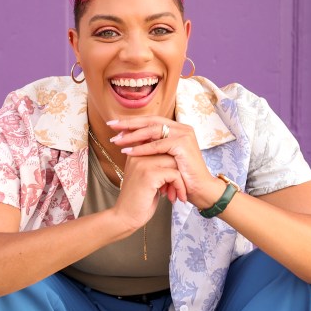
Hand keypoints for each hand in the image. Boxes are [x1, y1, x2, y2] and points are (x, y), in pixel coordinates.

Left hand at [107, 117, 225, 209]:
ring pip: (153, 131)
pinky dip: (142, 148)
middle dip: (129, 123)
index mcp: (178, 129)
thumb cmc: (182, 177)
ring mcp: (184, 135)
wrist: (199, 190)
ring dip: (133, 135)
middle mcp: (182, 128)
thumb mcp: (164, 158)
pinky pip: (158, 145)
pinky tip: (129, 151)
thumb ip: (152, 146)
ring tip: (117, 140)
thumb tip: (129, 138)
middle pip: (151, 121)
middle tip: (111, 125)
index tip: (114, 124)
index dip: (133, 121)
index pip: (152, 120)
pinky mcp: (183, 145)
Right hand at [110, 152, 185, 232]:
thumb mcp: (147, 178)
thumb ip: (156, 165)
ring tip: (174, 194)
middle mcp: (138, 154)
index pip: (162, 145)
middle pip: (170, 153)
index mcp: (136, 153)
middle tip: (174, 189)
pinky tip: (173, 198)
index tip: (172, 180)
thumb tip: (177, 157)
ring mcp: (143, 163)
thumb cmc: (138, 200)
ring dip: (179, 181)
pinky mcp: (149, 175)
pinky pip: (175, 174)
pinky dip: (179, 187)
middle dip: (177, 172)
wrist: (125, 217)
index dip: (171, 162)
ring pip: (174, 163)